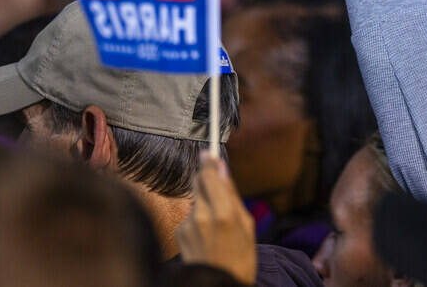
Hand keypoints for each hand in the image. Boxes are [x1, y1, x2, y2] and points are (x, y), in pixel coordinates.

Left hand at [174, 153, 256, 284]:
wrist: (216, 286)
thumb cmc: (239, 258)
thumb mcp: (247, 226)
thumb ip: (232, 195)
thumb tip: (222, 168)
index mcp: (224, 213)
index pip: (209, 175)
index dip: (208, 161)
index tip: (209, 153)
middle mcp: (202, 216)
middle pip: (198, 181)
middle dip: (206, 180)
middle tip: (217, 188)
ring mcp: (188, 224)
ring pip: (195, 199)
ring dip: (203, 203)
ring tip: (216, 226)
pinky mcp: (179, 232)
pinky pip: (189, 215)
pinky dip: (197, 219)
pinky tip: (205, 237)